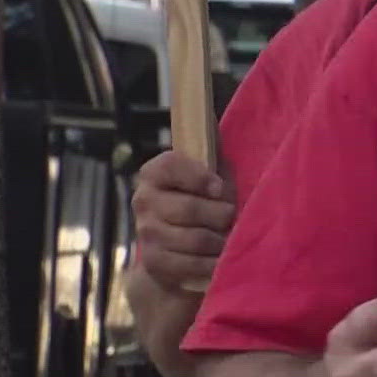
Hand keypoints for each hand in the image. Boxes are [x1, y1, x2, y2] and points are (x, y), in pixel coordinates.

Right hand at [132, 149, 233, 290]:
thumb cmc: (204, 198)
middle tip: (233, 216)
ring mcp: (146, 233)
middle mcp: (143, 200)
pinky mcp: (154, 262)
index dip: (198, 177)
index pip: (169, 166)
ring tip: (229, 237)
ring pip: (194, 239)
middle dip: (221, 214)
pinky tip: (221, 259)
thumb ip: (211, 148)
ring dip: (220, 240)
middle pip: (188, 209)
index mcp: (155, 173)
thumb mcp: (211, 171)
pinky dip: (213, 263)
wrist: (178, 248)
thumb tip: (208, 112)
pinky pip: (191, 264)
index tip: (219, 187)